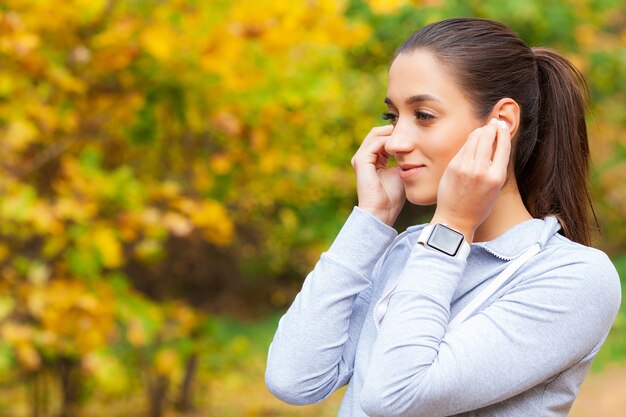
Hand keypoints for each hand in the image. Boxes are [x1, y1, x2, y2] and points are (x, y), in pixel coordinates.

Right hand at [351, 125, 405, 225]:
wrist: (382, 210)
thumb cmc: (392, 197)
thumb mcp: (400, 172)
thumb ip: (402, 160)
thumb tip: (413, 149)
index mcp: (372, 160)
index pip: (382, 138)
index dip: (396, 134)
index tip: (413, 134)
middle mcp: (364, 157)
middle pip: (377, 133)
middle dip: (393, 130)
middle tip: (410, 131)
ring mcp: (361, 158)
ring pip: (375, 134)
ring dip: (392, 134)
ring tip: (406, 137)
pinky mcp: (361, 160)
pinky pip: (375, 143)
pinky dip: (388, 141)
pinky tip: (400, 146)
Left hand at [431, 118, 510, 241]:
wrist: (455, 219)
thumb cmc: (478, 205)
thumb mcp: (495, 187)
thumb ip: (496, 166)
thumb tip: (497, 141)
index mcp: (496, 177)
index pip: (503, 145)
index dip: (502, 131)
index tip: (502, 125)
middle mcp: (481, 170)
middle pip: (488, 136)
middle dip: (491, 126)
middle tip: (493, 122)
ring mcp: (465, 167)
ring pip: (474, 138)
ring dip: (480, 130)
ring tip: (483, 129)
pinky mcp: (453, 166)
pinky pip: (463, 148)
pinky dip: (469, 141)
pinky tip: (472, 140)